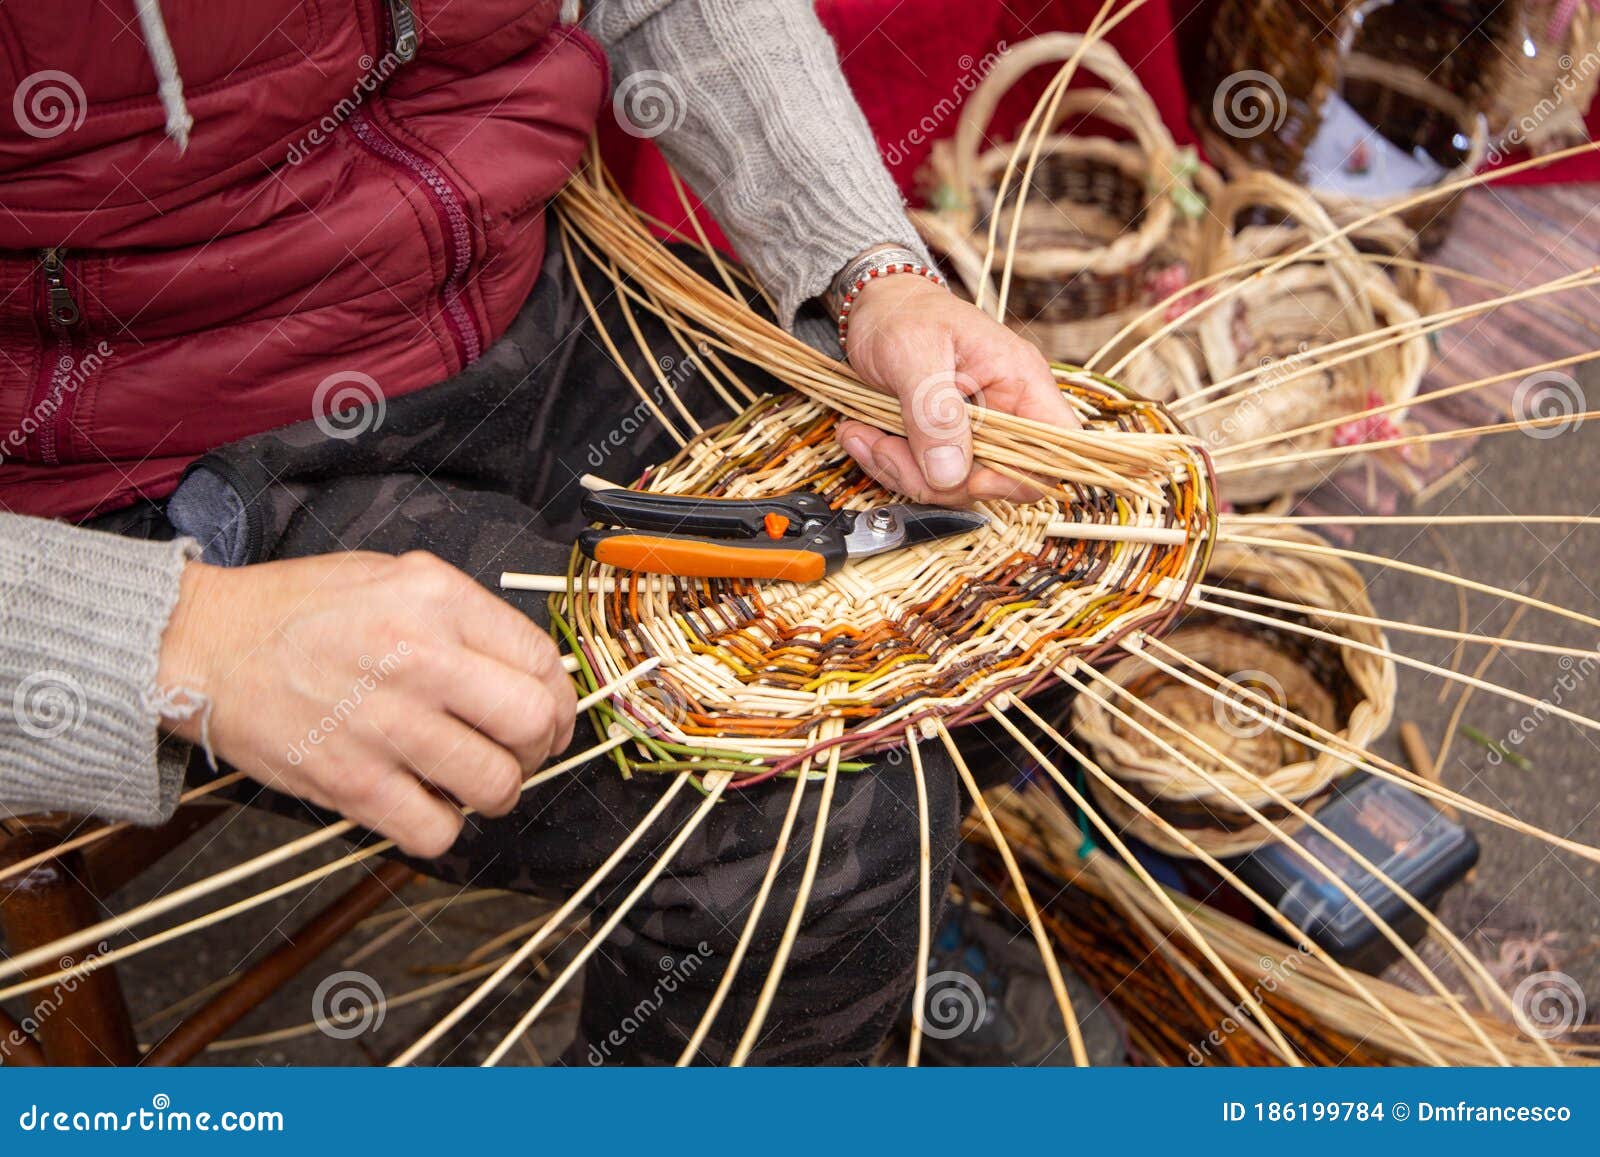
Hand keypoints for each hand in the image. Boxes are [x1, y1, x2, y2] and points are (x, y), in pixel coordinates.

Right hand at [156, 551, 577, 856]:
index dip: (560, 700)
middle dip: (540, 747)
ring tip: (470, 779)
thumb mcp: (391, 576)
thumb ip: (462, 615)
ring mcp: (387, 725)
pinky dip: (442, 827)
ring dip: (495, 792)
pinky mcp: (351, 783)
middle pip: (535, 724)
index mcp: (437, 601)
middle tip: (519, 751)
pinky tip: (424, 802)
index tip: (549, 716)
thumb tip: (529, 667)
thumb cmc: (296, 610)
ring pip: (495, 785)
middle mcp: (421, 659)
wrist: (203, 646)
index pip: (542, 662)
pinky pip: (436, 831)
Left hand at [836, 274, 1080, 503]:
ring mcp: (976, 430)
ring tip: (866, 436)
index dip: (1024, 475)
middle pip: (999, 480)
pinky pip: (928, 477)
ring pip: (956, 485)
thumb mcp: (913, 354)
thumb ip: (934, 414)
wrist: (875, 306)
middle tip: (887, 449)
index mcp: (1020, 381)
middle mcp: (1007, 410)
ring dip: (904, 472)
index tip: (972, 478)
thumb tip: (952, 475)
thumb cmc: (902, 314)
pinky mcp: (945, 442)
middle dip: (938, 480)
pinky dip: (892, 465)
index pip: (1058, 445)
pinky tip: (865, 437)